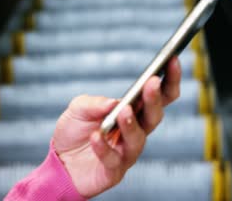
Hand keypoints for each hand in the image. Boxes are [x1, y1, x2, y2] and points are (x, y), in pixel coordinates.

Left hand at [53, 57, 181, 197]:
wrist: (59, 164)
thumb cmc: (74, 132)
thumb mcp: (77, 108)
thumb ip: (93, 102)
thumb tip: (114, 102)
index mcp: (133, 112)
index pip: (159, 96)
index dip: (169, 80)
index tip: (172, 60)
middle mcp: (135, 131)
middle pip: (154, 116)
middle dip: (155, 99)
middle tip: (152, 83)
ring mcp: (126, 152)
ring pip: (138, 139)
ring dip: (132, 124)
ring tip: (124, 111)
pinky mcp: (114, 171)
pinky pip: (113, 159)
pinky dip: (104, 148)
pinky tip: (96, 137)